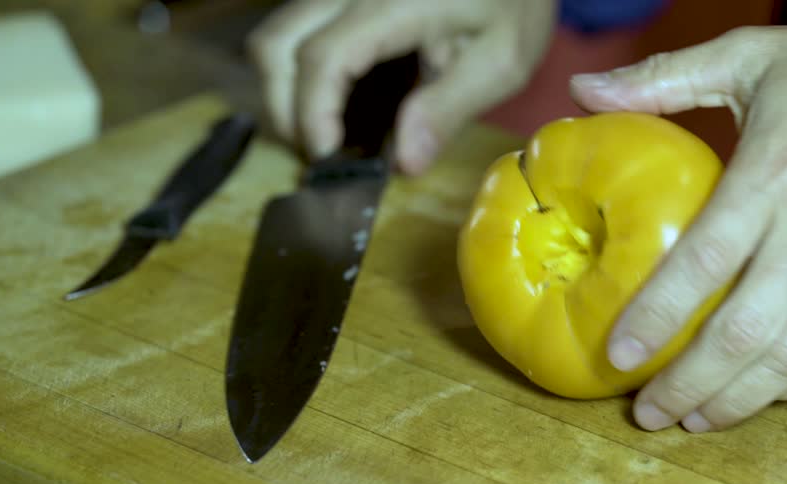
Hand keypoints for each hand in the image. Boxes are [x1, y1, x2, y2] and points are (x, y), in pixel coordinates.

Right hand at [248, 0, 556, 172]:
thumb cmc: (512, 2)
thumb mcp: (503, 60)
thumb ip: (450, 108)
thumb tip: (405, 163)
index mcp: (392, 3)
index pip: (323, 59)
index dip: (313, 116)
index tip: (327, 160)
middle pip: (275, 45)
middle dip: (283, 110)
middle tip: (322, 155)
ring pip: (275, 35)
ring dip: (284, 90)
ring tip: (324, 131)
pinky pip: (295, 28)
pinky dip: (298, 70)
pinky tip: (333, 101)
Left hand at [569, 6, 786, 432]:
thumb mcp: (757, 54)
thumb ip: (666, 77)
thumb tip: (584, 91)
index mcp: (774, 177)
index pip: (704, 264)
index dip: (656, 316)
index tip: (619, 354)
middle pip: (743, 334)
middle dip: (689, 385)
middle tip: (647, 414)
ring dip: (737, 402)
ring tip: (693, 422)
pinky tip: (756, 398)